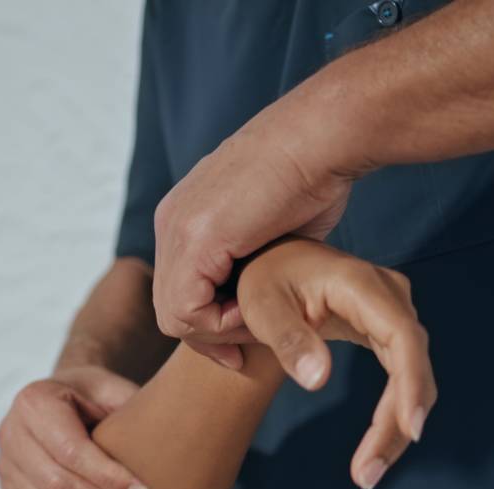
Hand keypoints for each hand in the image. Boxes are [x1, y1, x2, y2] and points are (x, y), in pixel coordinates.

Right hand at [0, 366, 155, 488]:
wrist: (64, 399)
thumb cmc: (97, 396)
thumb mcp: (112, 389)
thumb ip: (130, 408)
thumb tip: (166, 437)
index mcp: (35, 401)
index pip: (70, 450)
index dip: (109, 478)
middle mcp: (11, 434)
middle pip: (56, 486)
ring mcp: (5, 469)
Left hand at [152, 85, 356, 368]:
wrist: (325, 136)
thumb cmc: (314, 175)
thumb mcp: (271, 228)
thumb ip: (253, 260)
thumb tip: (259, 292)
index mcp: (183, 216)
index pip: (175, 293)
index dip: (209, 327)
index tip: (246, 340)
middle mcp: (170, 221)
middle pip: (168, 308)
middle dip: (210, 338)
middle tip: (250, 346)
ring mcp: (177, 227)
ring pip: (174, 316)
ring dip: (220, 332)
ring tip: (261, 322)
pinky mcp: (195, 238)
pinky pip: (188, 311)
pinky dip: (221, 323)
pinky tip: (257, 309)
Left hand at [237, 238, 436, 488]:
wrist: (268, 260)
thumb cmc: (262, 279)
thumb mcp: (262, 306)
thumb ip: (288, 340)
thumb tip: (318, 380)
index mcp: (360, 284)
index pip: (403, 337)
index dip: (411, 384)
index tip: (411, 429)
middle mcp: (387, 295)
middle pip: (412, 364)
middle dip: (397, 422)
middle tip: (367, 474)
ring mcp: (391, 311)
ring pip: (412, 376)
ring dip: (396, 425)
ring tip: (367, 472)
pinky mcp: (386, 328)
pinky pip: (401, 374)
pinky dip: (392, 412)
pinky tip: (375, 446)